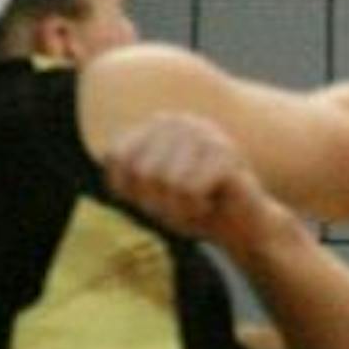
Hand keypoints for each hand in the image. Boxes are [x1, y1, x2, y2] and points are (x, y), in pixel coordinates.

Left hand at [105, 111, 285, 257]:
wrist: (243, 228)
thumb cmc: (192, 208)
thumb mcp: (148, 190)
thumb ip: (127, 170)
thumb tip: (105, 153)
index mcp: (160, 122)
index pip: (117, 157)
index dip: (133, 189)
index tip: (160, 195)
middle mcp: (182, 120)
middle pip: (141, 171)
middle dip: (158, 200)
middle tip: (183, 202)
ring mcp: (206, 133)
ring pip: (164, 181)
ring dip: (177, 207)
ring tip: (198, 203)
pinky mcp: (226, 154)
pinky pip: (188, 190)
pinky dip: (195, 209)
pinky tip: (212, 204)